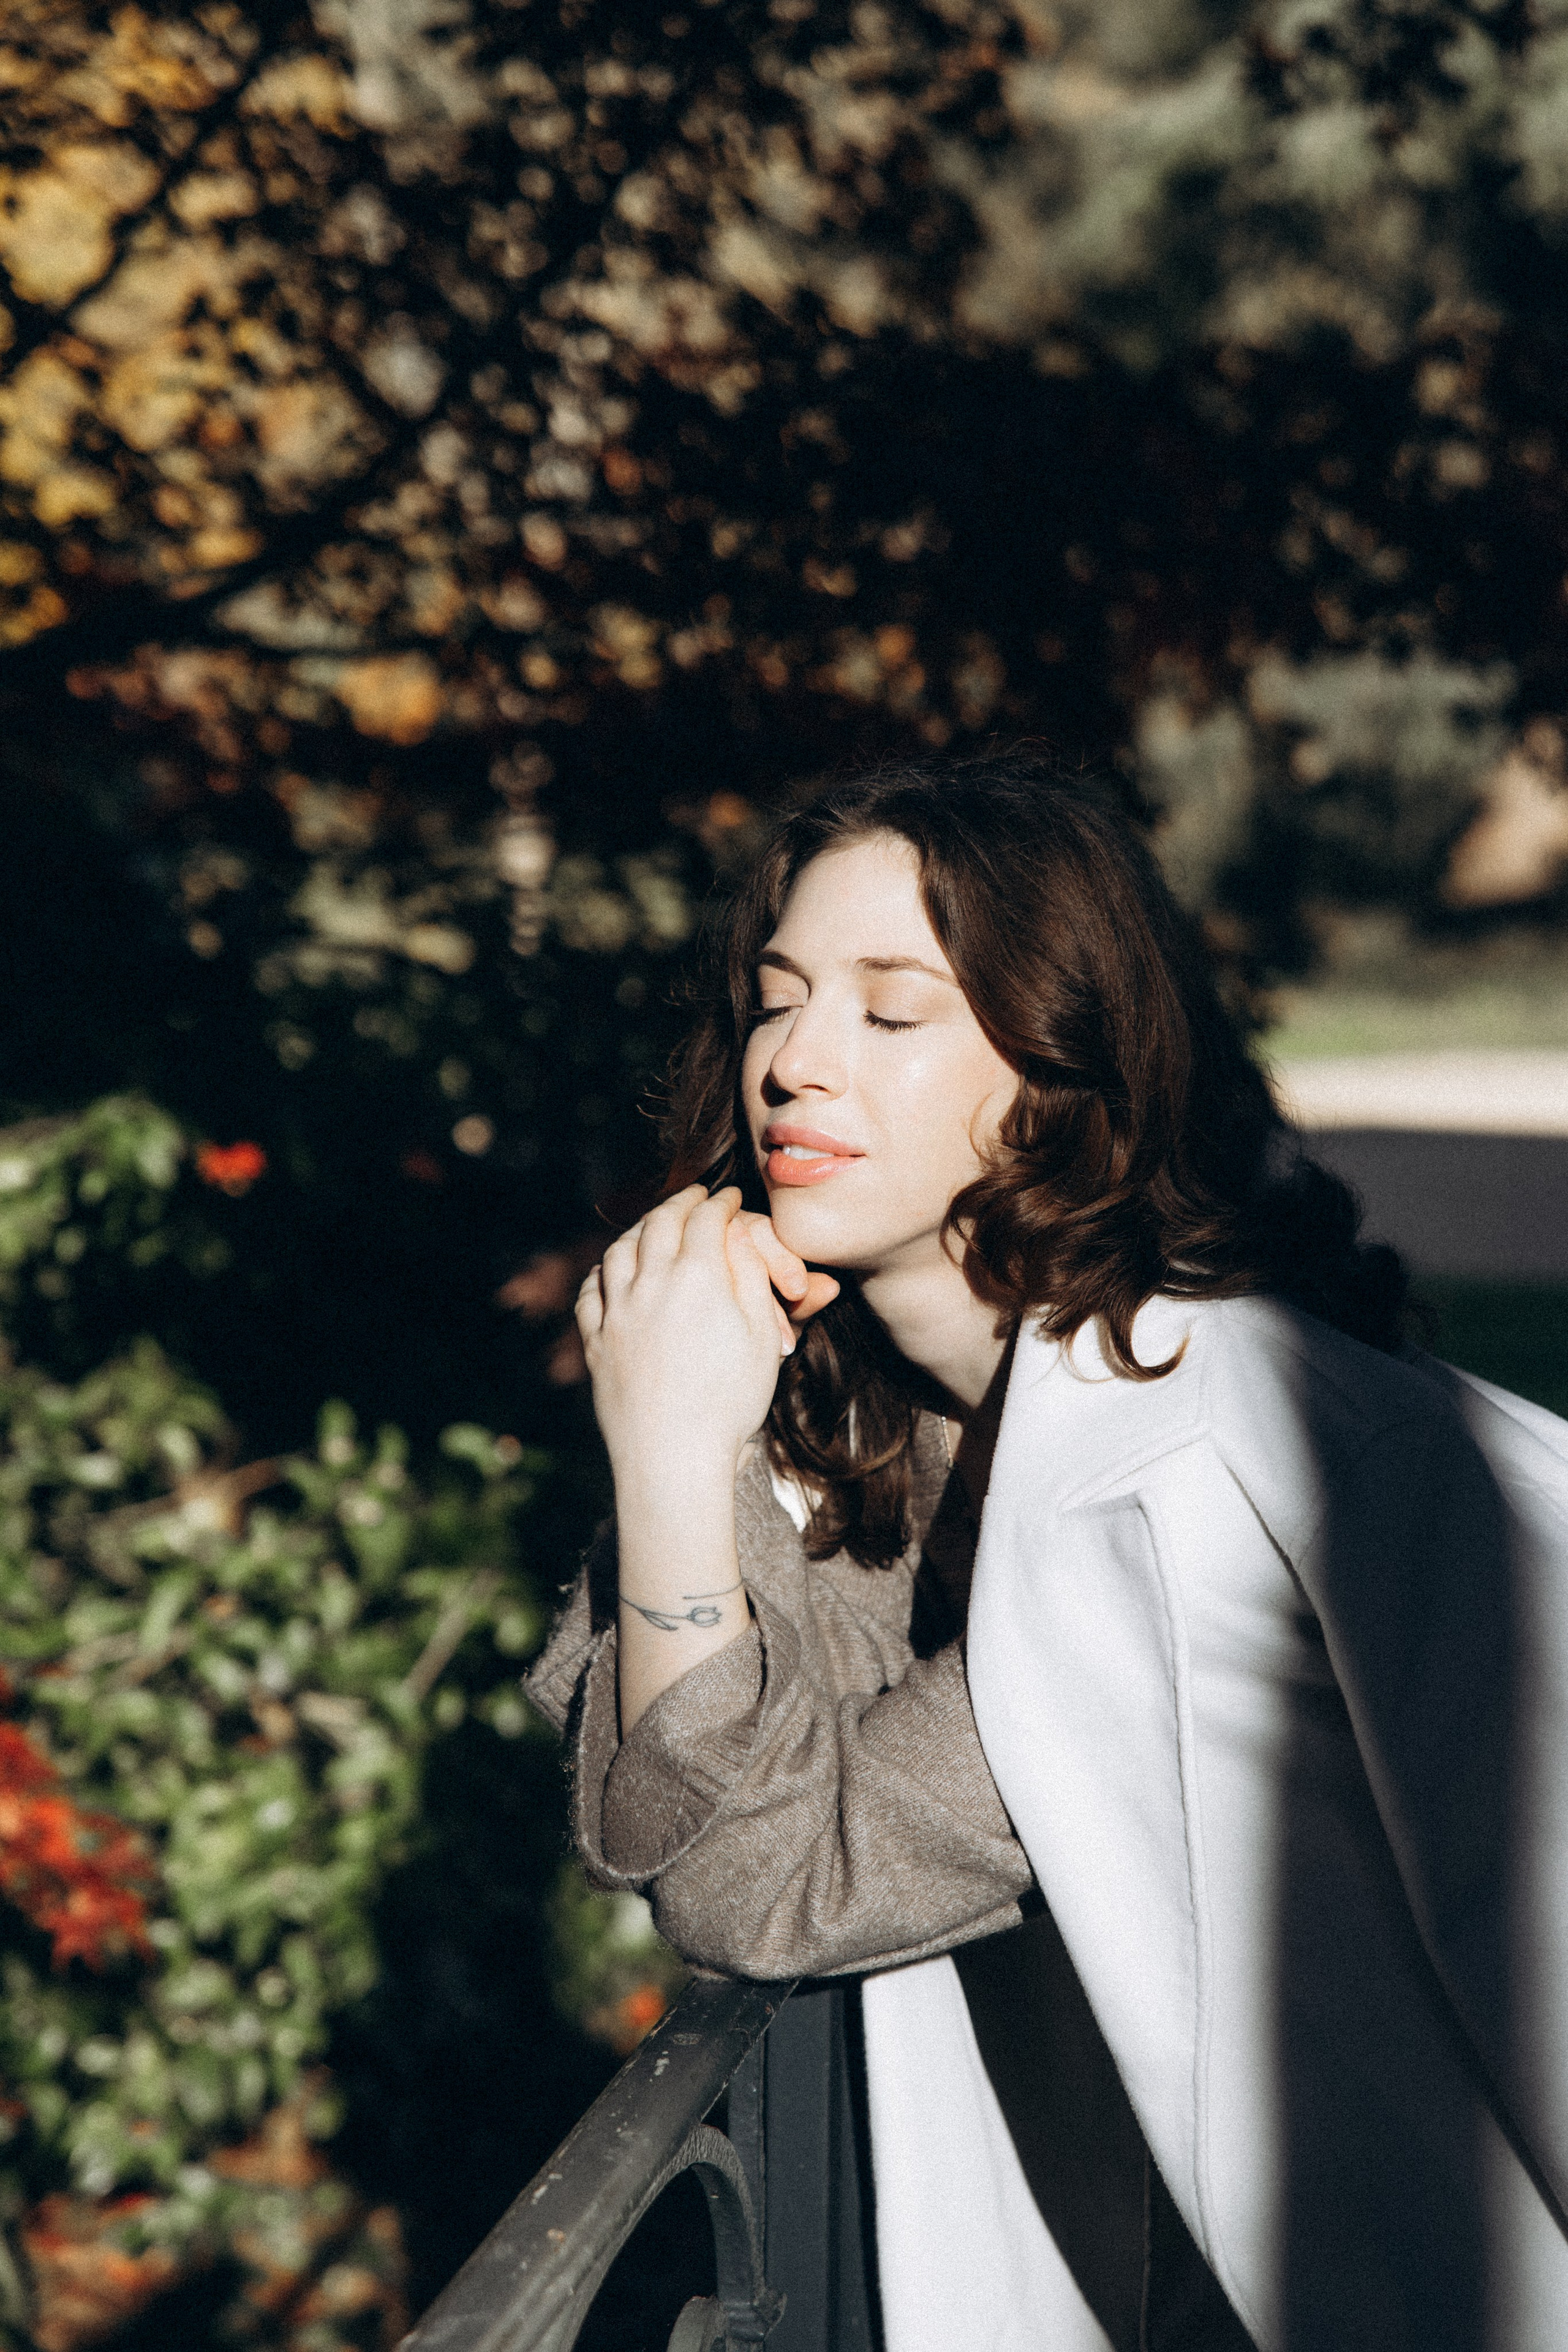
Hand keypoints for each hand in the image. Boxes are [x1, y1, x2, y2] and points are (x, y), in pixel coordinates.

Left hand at [575, 1187, 836, 1487]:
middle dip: (680, 1204)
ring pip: (620, 1250)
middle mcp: (650, 1283)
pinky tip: (611, 1272)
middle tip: (694, 1197)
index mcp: (698, 1277)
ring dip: (639, 1229)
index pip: (708, 1219)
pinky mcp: (594, 1342)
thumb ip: (750, 1278)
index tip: (731, 1198)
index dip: (722, 1203)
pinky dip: (603, 1272)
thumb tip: (737, 1237)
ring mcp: (616, 1312)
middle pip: (660, 1223)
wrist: (673, 1459)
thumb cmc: (730, 1403)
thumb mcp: (762, 1337)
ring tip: (653, 1224)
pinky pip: (591, 1292)